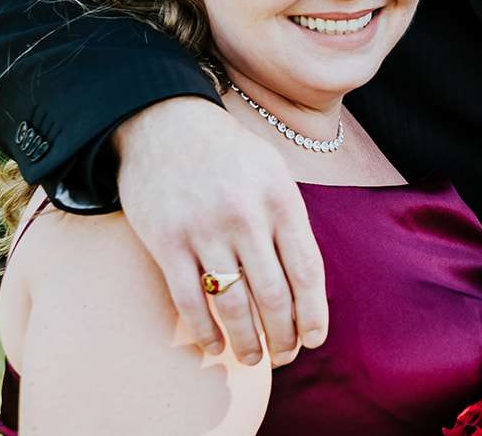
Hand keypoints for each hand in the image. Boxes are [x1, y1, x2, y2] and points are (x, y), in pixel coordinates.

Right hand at [114, 97, 326, 365]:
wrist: (167, 123)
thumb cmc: (229, 154)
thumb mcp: (274, 173)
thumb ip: (289, 221)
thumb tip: (306, 282)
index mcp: (281, 200)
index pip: (307, 270)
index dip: (313, 312)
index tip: (315, 338)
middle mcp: (247, 217)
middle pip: (274, 294)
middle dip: (283, 335)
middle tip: (285, 355)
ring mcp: (205, 230)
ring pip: (233, 303)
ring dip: (247, 341)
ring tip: (255, 359)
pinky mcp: (167, 241)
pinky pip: (190, 299)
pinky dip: (204, 330)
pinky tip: (214, 346)